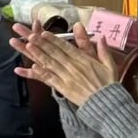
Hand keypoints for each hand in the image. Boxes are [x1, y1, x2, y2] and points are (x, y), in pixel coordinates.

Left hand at [9, 21, 123, 107]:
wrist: (107, 104)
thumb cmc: (108, 84)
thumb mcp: (109, 65)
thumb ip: (102, 50)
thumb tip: (101, 36)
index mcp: (84, 60)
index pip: (66, 48)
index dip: (54, 40)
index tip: (44, 33)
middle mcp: (73, 67)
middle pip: (55, 53)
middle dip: (42, 43)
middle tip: (30, 35)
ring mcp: (67, 78)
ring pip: (50, 64)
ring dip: (38, 55)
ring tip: (27, 46)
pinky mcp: (64, 88)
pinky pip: (50, 79)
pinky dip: (41, 73)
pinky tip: (32, 67)